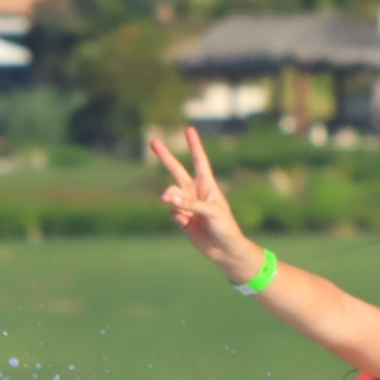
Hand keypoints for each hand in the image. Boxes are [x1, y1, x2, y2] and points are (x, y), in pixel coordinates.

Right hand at [148, 126, 260, 280]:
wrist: (224, 249)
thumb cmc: (225, 227)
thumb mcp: (212, 212)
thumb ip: (190, 203)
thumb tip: (168, 197)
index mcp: (207, 185)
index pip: (199, 161)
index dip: (194, 145)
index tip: (189, 129)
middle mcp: (195, 192)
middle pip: (176, 170)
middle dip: (165, 156)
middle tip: (153, 141)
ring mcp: (187, 205)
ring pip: (170, 194)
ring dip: (170, 197)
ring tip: (168, 200)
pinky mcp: (181, 218)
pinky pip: (172, 213)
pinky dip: (177, 217)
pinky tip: (187, 224)